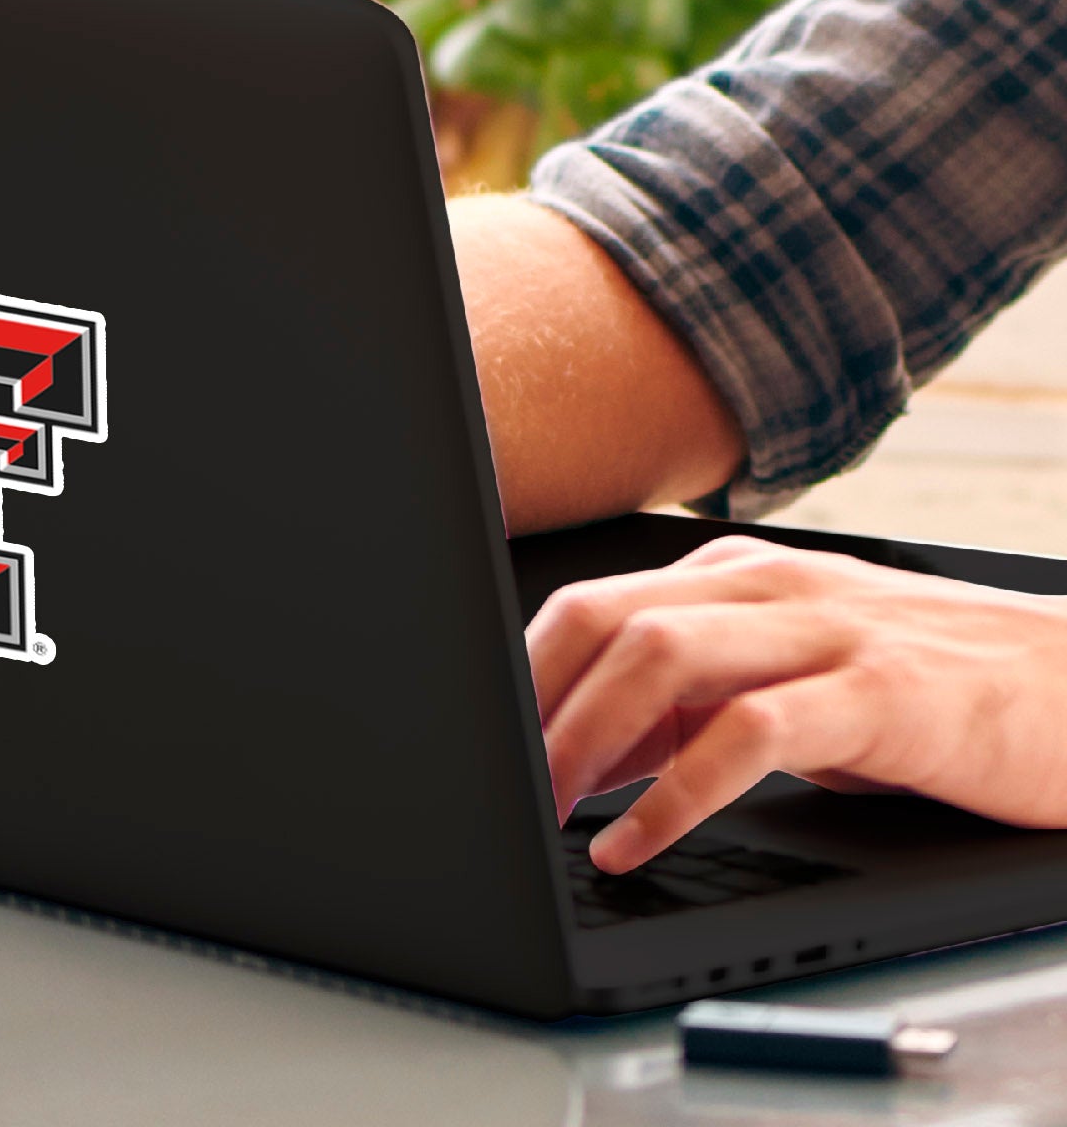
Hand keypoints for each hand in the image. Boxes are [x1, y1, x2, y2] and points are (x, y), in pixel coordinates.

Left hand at [528, 533, 1066, 872]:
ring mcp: (825, 632)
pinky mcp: (882, 695)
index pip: (592, 603)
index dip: (524, 672)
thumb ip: (696, 701)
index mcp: (736, 576)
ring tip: (546, 808)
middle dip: (535, 702)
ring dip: (585, 738)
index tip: (483, 741)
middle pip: (605, 618)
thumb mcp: (796, 680)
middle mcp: (768, 586)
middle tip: (499, 782)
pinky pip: (750, 735)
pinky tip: (638, 841)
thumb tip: (586, 752)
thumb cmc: (933, 689)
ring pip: (661, 655)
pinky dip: (676, 794)